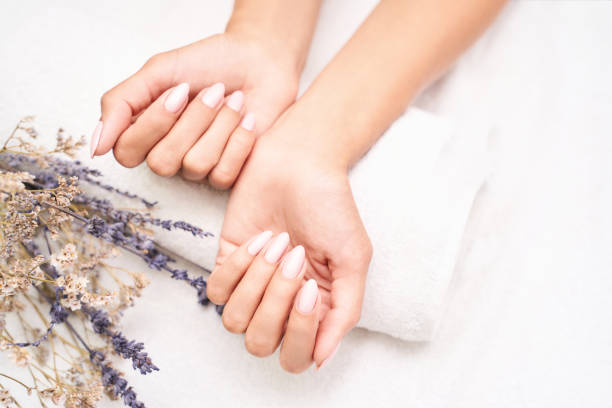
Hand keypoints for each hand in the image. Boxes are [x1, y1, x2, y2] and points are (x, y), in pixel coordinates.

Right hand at [91, 32, 298, 188]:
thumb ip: (121, 104)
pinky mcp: (229, 173)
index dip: (154, 124)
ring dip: (219, 126)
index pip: (127, 152)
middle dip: (192, 121)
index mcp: (145, 131)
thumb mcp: (158, 72)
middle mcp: (168, 154)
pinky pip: (223, 174)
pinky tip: (248, 118)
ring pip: (195, 166)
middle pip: (161, 163)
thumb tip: (94, 147)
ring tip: (235, 100)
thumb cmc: (209, 63)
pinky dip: (239, 140)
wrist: (259, 61)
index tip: (179, 90)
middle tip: (215, 91)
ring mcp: (198, 167)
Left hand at [206, 121, 372, 372]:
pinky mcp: (227, 262)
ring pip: (234, 320)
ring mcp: (252, 285)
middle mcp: (280, 304)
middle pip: (261, 342)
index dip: (298, 332)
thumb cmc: (331, 207)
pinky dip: (236, 266)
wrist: (300, 163)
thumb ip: (344, 312)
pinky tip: (257, 239)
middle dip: (275, 302)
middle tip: (294, 258)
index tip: (309, 289)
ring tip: (277, 244)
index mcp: (314, 310)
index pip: (296, 356)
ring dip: (256, 281)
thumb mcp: (353, 259)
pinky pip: (216, 290)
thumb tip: (322, 359)